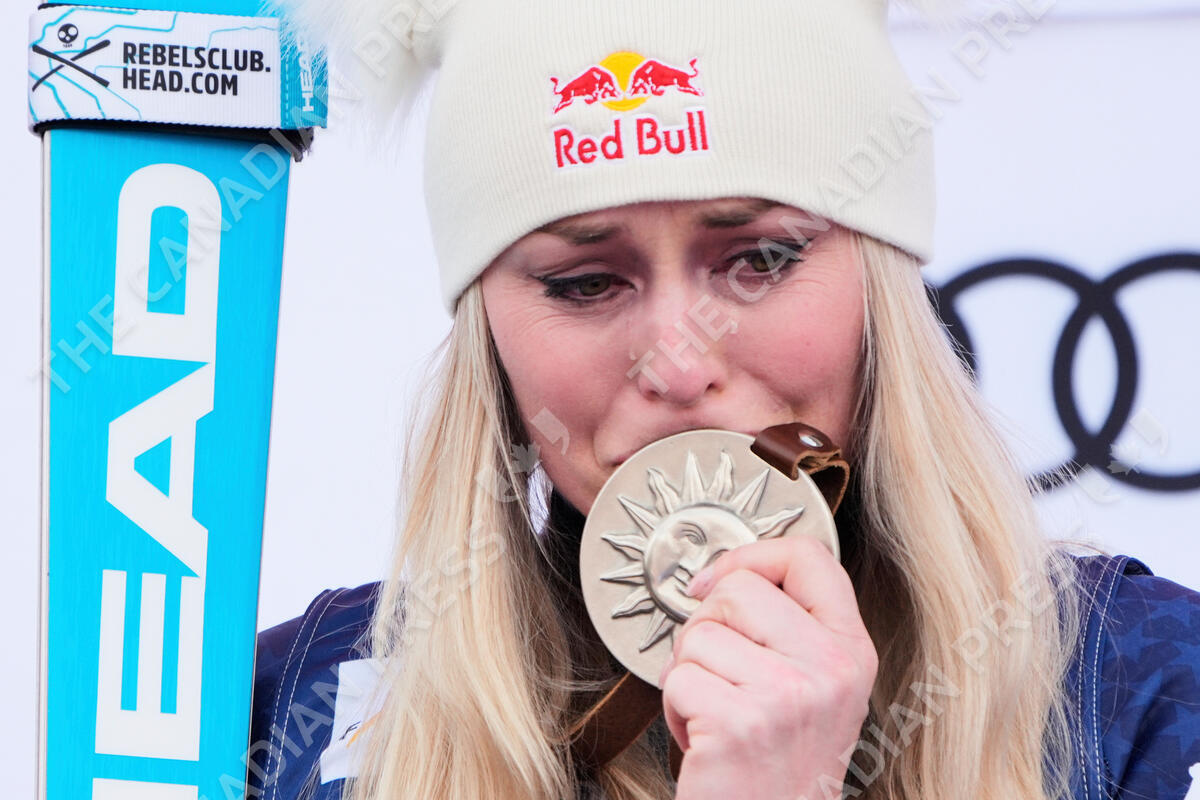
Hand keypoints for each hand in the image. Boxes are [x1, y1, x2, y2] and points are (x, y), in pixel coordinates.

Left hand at [660, 536, 877, 799]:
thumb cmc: (781, 763)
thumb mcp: (814, 686)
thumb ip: (790, 627)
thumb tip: (724, 576)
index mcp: (851, 649)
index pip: (810, 556)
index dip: (752, 555)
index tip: (718, 580)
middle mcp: (829, 668)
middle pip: (737, 590)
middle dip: (706, 627)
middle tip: (719, 673)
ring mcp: (787, 694)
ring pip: (698, 634)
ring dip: (688, 675)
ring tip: (717, 712)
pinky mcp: (739, 722)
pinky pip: (677, 679)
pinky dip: (676, 710)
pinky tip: (705, 737)